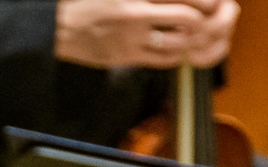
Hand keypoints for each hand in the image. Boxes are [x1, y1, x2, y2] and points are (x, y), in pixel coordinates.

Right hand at [54, 0, 238, 69]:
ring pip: (177, 40)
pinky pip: (162, 59)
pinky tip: (175, 48)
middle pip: (185, 15)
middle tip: (206, 18)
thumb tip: (169, 0)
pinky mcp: (125, 56)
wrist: (56, 25)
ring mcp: (131, 36)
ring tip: (191, 33)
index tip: (211, 1)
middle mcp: (136, 10)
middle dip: (203, 17)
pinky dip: (176, 54)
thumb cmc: (86, 1)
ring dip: (190, 37)